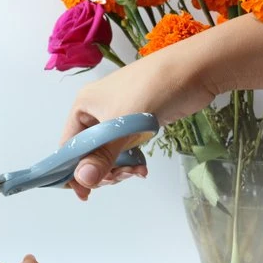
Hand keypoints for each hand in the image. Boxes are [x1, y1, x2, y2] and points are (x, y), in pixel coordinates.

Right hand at [61, 44, 215, 199]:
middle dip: (102, 170)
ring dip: (119, 167)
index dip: (73, 171)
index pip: (68, 146)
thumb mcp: (123, 125)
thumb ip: (102, 156)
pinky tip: (142, 168)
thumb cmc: (152, 90)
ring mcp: (116, 117)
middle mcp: (95, 112)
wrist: (195, 70)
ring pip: (107, 153)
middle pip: (87, 153)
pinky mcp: (135, 122)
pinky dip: (131, 161)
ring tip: (136, 171)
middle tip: (122, 177)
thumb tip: (82, 181)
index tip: (85, 193)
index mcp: (83, 107)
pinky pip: (124, 148)